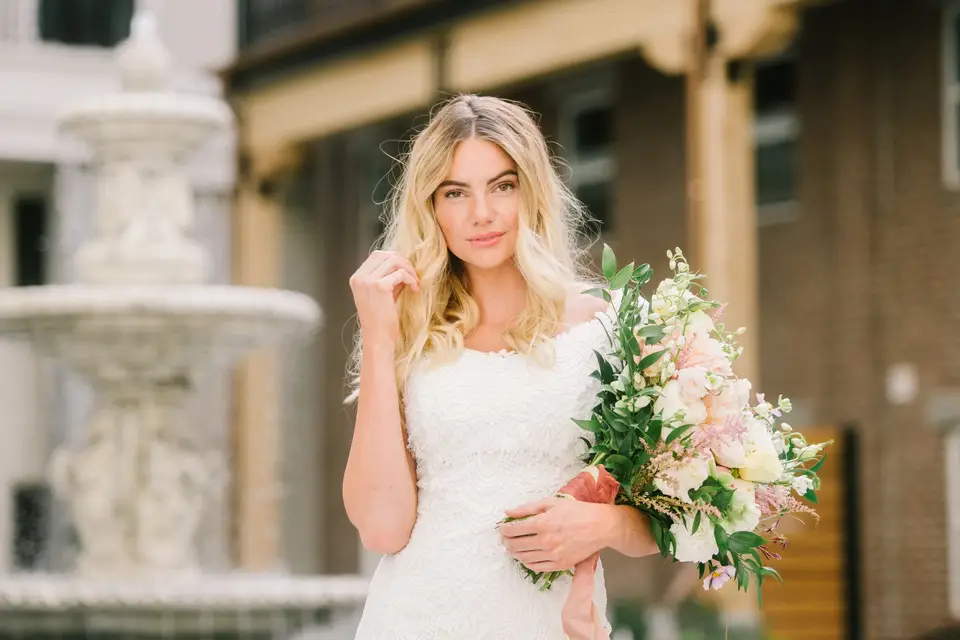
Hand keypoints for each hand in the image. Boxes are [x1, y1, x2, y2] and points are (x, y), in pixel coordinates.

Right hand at [349, 250, 419, 345]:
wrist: (378, 338)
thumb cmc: (380, 320)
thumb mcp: (382, 294)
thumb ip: (389, 278)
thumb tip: (404, 265)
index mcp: (357, 278)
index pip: (376, 255)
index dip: (394, 259)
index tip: (405, 271)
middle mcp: (360, 277)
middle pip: (385, 255)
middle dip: (403, 262)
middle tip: (413, 275)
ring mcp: (368, 281)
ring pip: (394, 260)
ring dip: (408, 269)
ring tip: (415, 281)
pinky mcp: (379, 286)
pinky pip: (401, 273)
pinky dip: (411, 279)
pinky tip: (415, 288)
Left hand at [498, 497, 612, 572]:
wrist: (600, 526)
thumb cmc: (576, 511)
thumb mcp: (551, 503)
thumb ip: (527, 508)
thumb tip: (507, 512)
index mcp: (542, 523)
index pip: (513, 530)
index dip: (503, 529)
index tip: (502, 528)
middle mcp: (546, 541)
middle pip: (515, 545)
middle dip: (506, 541)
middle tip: (505, 538)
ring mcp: (553, 555)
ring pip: (524, 558)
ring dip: (514, 553)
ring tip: (513, 547)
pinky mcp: (560, 565)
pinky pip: (536, 567)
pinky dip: (527, 562)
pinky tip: (526, 556)